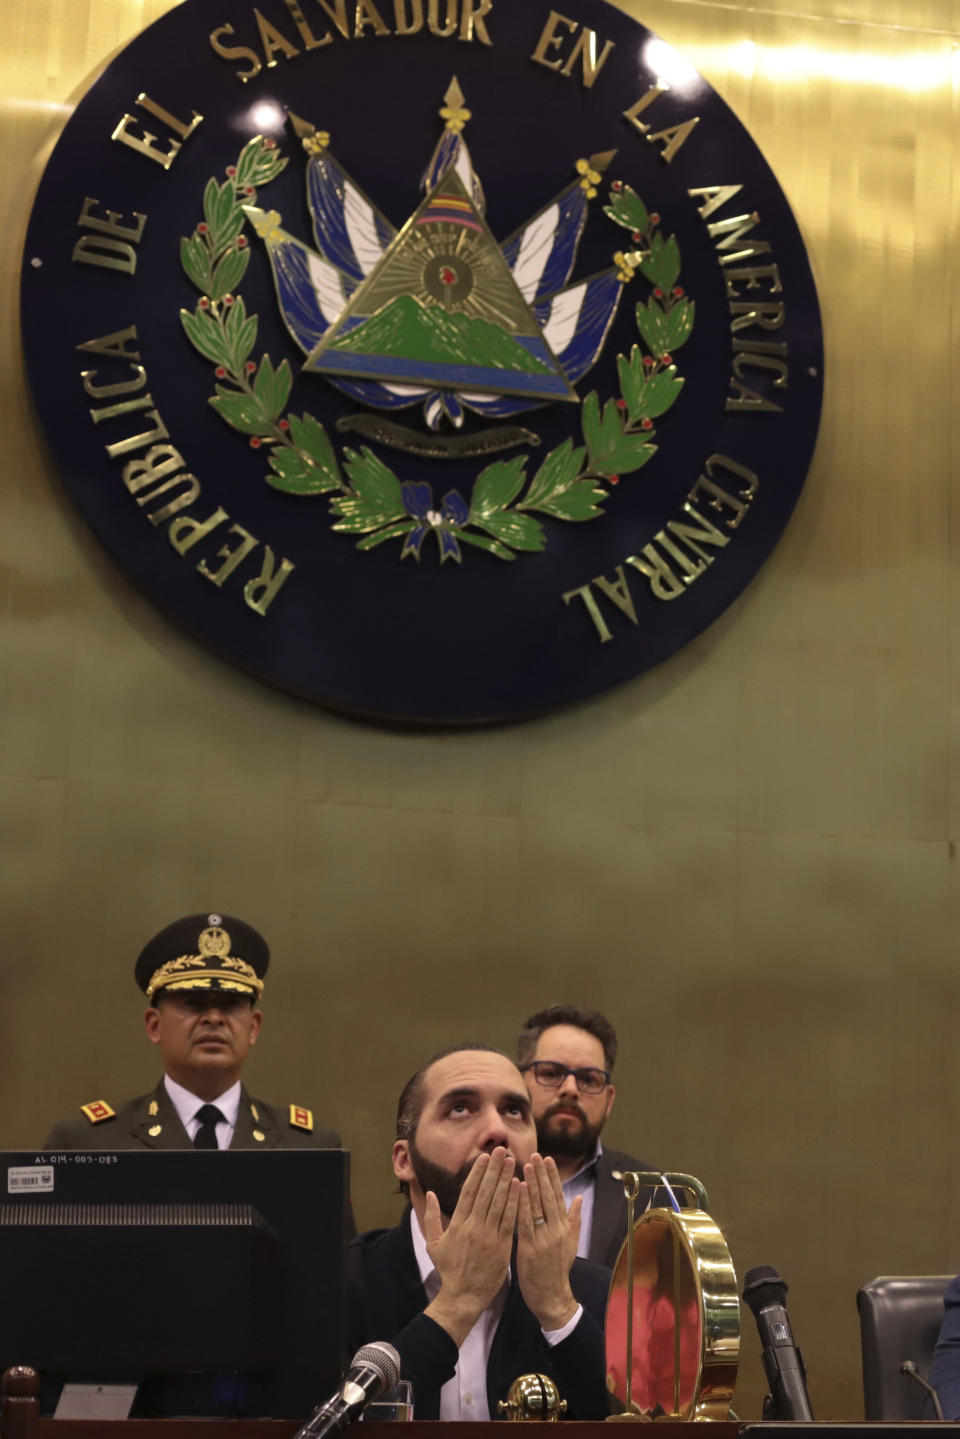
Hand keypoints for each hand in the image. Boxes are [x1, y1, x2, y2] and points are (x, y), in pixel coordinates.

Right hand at [422, 1147, 519, 1345]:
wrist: (463, 1297)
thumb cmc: (449, 1271)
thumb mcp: (434, 1245)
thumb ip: (431, 1218)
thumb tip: (431, 1194)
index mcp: (457, 1224)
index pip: (469, 1192)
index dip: (478, 1172)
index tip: (485, 1156)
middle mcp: (473, 1227)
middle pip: (485, 1192)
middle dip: (494, 1169)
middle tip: (501, 1150)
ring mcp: (488, 1236)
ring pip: (499, 1202)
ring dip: (506, 1180)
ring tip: (512, 1162)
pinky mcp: (502, 1246)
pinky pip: (510, 1220)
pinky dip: (514, 1202)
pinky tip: (520, 1187)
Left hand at [516, 1153, 580, 1331]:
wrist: (552, 1298)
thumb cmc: (557, 1270)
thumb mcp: (571, 1244)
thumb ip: (574, 1220)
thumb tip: (579, 1198)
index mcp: (565, 1228)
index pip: (559, 1196)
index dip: (552, 1177)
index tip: (547, 1159)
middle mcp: (557, 1230)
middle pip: (549, 1197)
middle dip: (541, 1174)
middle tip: (535, 1154)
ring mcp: (544, 1239)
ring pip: (538, 1206)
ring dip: (532, 1184)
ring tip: (526, 1165)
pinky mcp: (531, 1248)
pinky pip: (526, 1222)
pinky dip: (522, 1205)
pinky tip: (518, 1190)